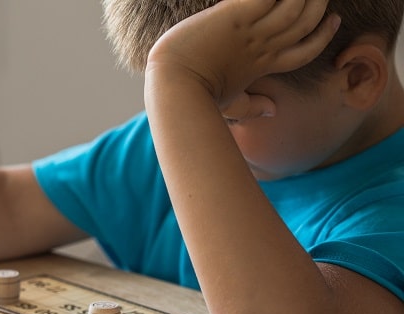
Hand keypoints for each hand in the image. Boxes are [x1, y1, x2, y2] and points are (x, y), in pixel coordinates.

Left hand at [146, 0, 339, 118]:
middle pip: (304, 24)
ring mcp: (249, 32)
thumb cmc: (194, 96)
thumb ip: (252, 107)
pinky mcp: (233, 15)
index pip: (305, 51)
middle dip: (318, 6)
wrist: (172, 85)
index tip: (332, 19)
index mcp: (262, 67)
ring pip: (293, 6)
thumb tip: (273, 112)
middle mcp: (261, 48)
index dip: (322, 36)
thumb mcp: (228, 105)